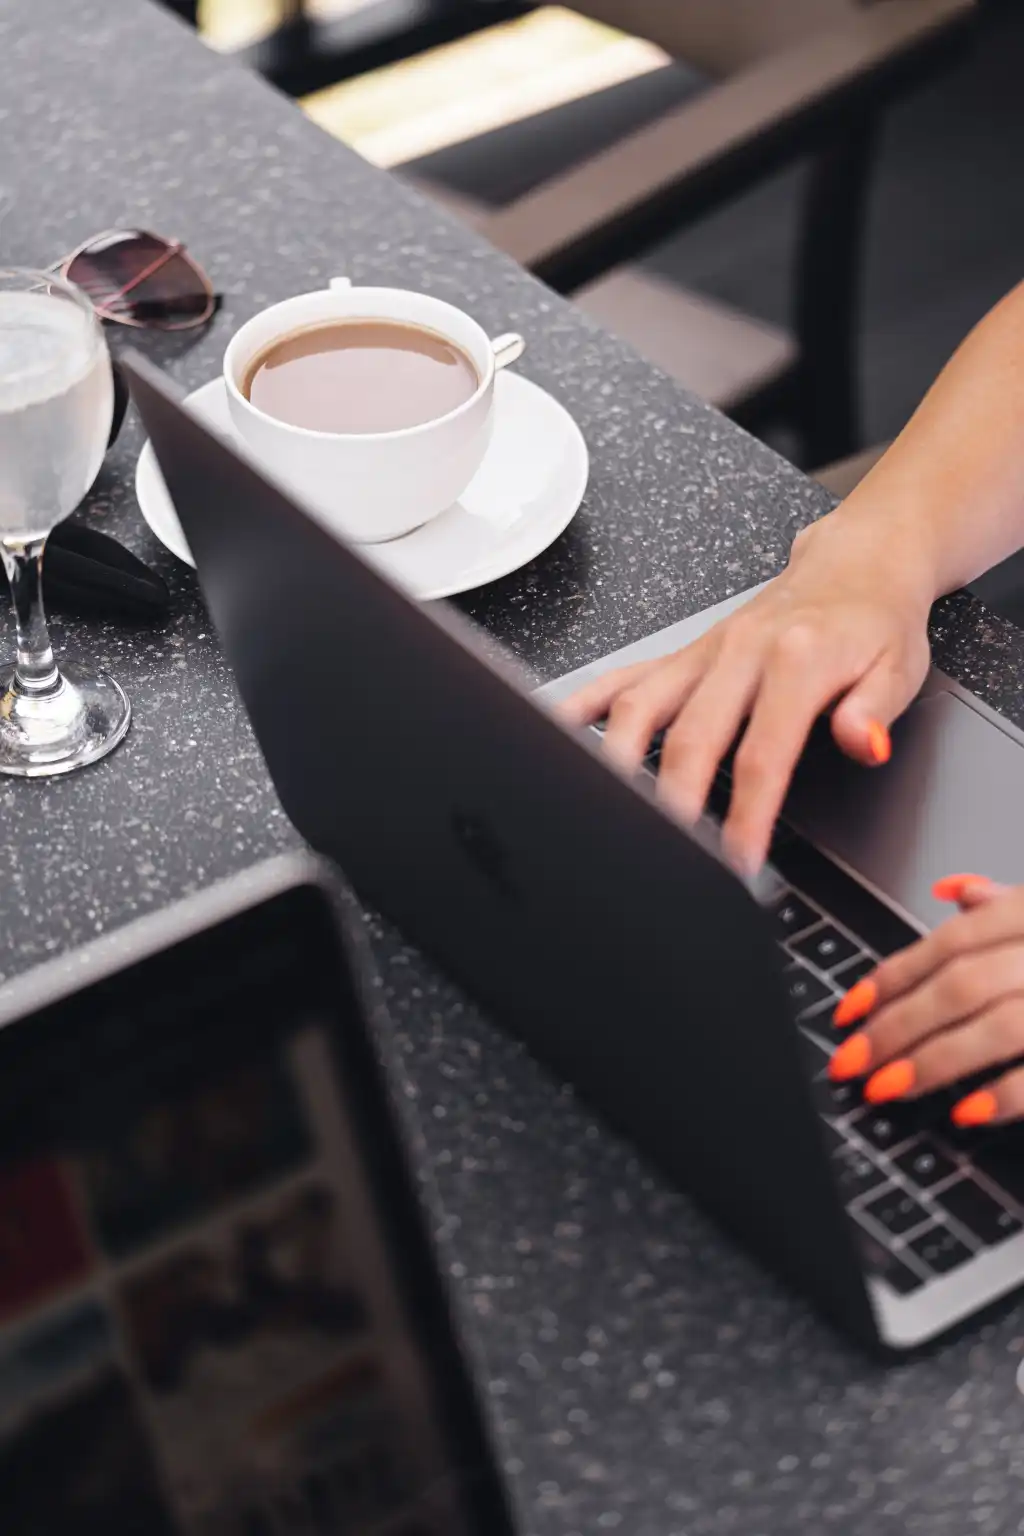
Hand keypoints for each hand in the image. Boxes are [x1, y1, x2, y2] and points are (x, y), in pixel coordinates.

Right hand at [560, 510, 934, 874]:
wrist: (855, 564)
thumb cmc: (874, 620)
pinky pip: (622, 677)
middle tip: (664, 855)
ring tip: (600, 810)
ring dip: (615, 760)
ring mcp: (704, 652)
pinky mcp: (683, 653)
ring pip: (640, 705)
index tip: (737, 863)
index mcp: (796, 660)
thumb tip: (863, 743)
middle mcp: (740, 652)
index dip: (746, 816)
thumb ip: (875, 710)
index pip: (763, 754)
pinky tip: (553, 734)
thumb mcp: (900, 668)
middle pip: (690, 738)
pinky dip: (582, 705)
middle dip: (671, 803)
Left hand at [830, 875, 1023, 1125]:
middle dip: (897, 1025)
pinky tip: (966, 1111)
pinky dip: (1006, 1093)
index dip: (892, 978)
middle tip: (851, 1060)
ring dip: (935, 1059)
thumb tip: (952, 890)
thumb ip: (1004, 903)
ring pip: (998, 1025)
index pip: (949, 943)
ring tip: (889, 1086)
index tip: (848, 1011)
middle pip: (961, 985)